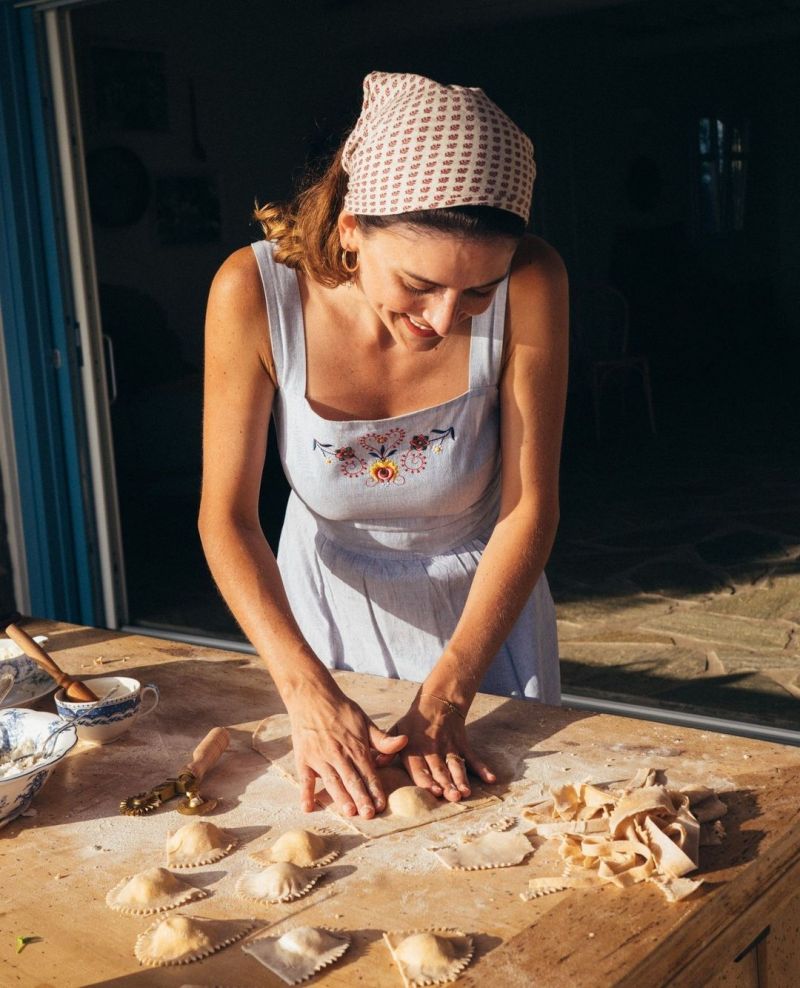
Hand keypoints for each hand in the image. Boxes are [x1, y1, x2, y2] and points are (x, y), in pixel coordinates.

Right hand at [286, 683, 406, 817]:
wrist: (313, 697)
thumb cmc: (342, 710)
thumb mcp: (365, 722)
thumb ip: (382, 739)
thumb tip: (404, 742)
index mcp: (356, 747)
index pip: (369, 773)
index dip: (376, 790)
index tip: (382, 805)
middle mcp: (339, 755)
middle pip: (352, 780)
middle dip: (361, 798)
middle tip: (369, 814)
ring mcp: (320, 757)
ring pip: (333, 781)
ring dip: (341, 797)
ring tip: (349, 812)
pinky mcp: (303, 759)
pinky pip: (305, 779)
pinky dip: (306, 793)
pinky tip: (309, 808)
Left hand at [385, 691, 495, 801]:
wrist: (437, 702)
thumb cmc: (413, 723)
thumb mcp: (396, 730)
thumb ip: (386, 748)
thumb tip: (374, 762)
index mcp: (414, 748)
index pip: (420, 768)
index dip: (426, 780)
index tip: (433, 792)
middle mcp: (433, 749)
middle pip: (440, 769)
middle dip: (446, 784)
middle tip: (451, 797)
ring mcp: (450, 747)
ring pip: (456, 766)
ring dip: (461, 779)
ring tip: (465, 792)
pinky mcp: (462, 745)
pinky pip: (474, 757)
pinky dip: (483, 768)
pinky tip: (491, 779)